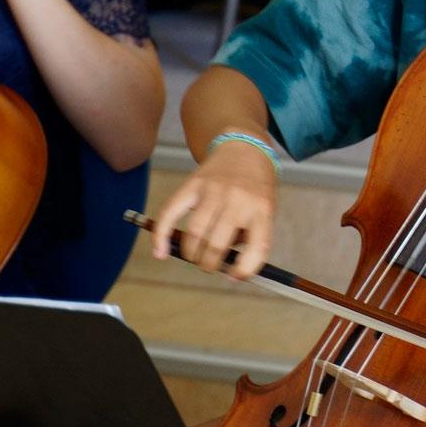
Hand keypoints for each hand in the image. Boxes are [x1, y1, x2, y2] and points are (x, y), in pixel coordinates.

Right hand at [152, 141, 276, 278]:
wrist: (244, 149)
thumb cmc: (256, 188)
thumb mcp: (265, 210)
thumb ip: (250, 237)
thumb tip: (228, 268)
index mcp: (261, 209)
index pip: (256, 247)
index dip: (244, 270)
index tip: (234, 277)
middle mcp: (237, 200)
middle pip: (217, 244)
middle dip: (209, 264)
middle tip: (209, 266)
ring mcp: (213, 191)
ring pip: (194, 234)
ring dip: (191, 255)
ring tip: (195, 257)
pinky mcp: (193, 185)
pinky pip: (171, 213)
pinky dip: (161, 236)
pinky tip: (160, 253)